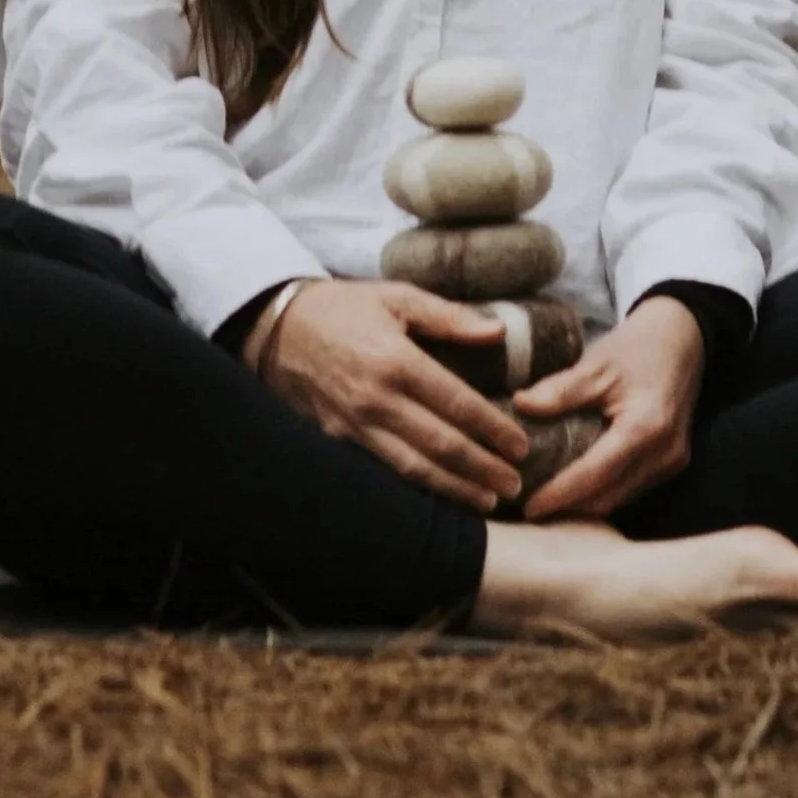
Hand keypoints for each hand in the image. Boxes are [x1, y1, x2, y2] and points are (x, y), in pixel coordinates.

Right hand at [261, 280, 531, 512]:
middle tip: (514, 484)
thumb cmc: (343, 308)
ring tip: (487, 500)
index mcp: (396, 360)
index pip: (457, 404)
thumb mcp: (396, 296)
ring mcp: (354, 425)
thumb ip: (449, 316)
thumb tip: (499, 331)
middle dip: (482, 468)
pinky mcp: (336, 440)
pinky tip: (439, 498)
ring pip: (413, 467)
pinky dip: (415, 488)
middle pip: (440, 444)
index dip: (493, 429)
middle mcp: (376, 399)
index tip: (521, 446)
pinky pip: (382, 470)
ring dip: (454, 488)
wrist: (275, 327)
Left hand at [514, 294, 704, 520]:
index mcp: (645, 428)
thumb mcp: (595, 365)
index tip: (527, 506)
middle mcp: (663, 454)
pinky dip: (602, 492)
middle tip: (528, 507)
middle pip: (607, 498)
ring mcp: (672, 462)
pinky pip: (631, 489)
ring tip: (547, 500)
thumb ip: (559, 391)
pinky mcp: (671, 464)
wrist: (682, 339)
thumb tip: (518, 407)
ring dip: (584, 505)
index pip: (594, 475)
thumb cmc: (638, 348)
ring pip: (619, 499)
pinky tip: (575, 487)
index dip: (558, 495)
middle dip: (567, 508)